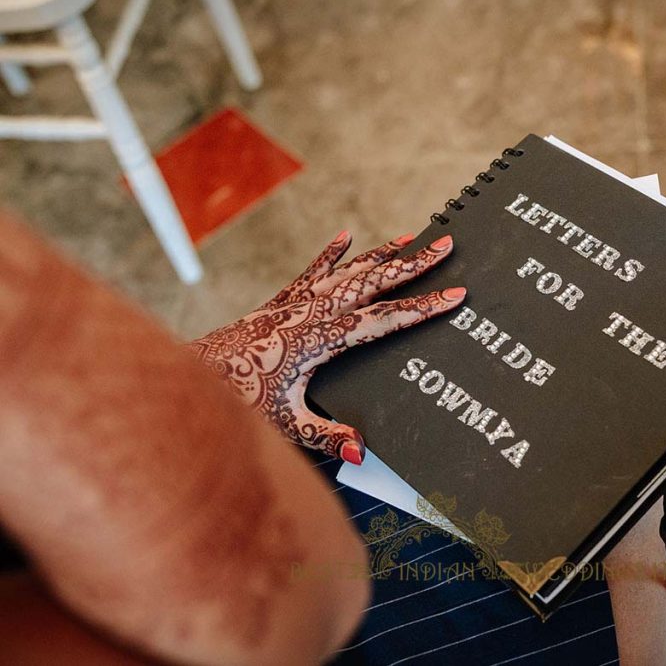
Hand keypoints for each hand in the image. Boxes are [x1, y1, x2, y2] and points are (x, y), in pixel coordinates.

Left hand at [190, 230, 463, 463]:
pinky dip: (330, 255)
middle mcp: (308, 314)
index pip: (382, 320)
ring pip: (346, 272)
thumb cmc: (236, 403)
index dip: (422, 308)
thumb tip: (362, 451)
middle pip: (371, 283)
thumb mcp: (284, 425)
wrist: (189, 380)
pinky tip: (346, 237)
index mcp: (317, 341)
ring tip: (410, 238)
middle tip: (445, 247)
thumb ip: (326, 436)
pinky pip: (310, 273)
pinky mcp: (276, 305)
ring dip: (380, 255)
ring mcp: (292, 305)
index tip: (453, 295)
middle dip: (412, 265)